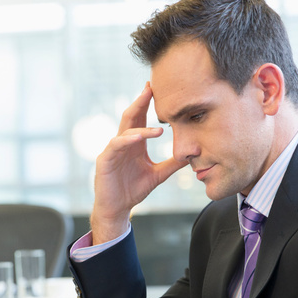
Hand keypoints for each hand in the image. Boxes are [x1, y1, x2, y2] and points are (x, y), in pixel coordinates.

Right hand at [91, 83, 186, 242]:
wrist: (118, 209)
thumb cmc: (133, 190)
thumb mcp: (158, 175)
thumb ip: (173, 164)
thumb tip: (192, 154)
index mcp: (134, 144)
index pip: (141, 118)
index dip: (148, 103)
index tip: (159, 90)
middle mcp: (122, 143)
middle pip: (131, 117)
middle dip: (140, 102)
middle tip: (151, 88)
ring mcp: (112, 150)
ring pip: (125, 130)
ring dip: (140, 126)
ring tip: (158, 128)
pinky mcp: (105, 161)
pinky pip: (115, 146)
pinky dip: (127, 140)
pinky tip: (138, 138)